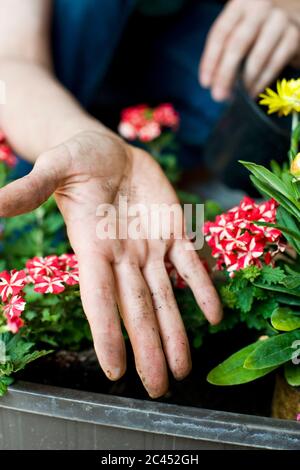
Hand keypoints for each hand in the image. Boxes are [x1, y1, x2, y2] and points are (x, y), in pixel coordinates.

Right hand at [0, 131, 221, 397]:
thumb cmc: (77, 158)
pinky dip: (203, 287)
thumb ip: (29, 190)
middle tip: (159, 388)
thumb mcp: (54, 167)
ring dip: (177, 331)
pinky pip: (190, 263)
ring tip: (184, 368)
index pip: (99, 298)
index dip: (106, 333)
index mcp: (93, 247)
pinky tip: (215, 315)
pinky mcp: (173, 230)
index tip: (114, 371)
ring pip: (165, 295)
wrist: (108, 151)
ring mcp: (150, 246)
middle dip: (148, 348)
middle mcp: (123, 256)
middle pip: (136, 309)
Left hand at [199, 0, 299, 99]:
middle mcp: (260, 7)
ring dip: (244, 82)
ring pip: (257, 56)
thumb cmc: (258, 27)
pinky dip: (262, 81)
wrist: (292, 17)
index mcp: (241, 3)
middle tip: (218, 96)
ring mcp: (279, 20)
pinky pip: (274, 63)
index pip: (220, 33)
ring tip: (237, 96)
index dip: (210, 60)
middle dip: (225, 74)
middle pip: (237, 44)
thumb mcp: (239, 27)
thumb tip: (214, 82)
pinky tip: (253, 91)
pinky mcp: (294, 35)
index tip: (205, 83)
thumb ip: (226, 48)